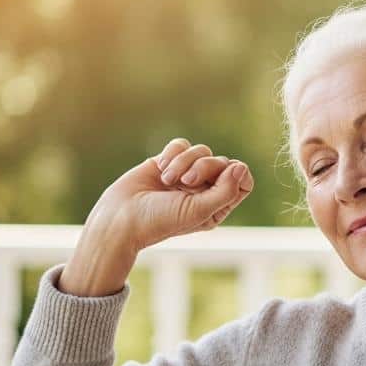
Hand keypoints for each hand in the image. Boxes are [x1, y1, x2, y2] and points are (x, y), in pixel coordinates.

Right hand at [88, 138, 253, 252]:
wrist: (121, 216)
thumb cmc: (161, 221)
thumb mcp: (199, 211)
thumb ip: (224, 192)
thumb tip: (241, 167)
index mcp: (218, 205)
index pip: (243, 181)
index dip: (237, 173)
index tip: (225, 173)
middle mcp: (206, 189)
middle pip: (223, 162)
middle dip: (205, 167)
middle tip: (186, 182)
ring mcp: (187, 174)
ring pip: (202, 150)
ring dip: (184, 162)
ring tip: (168, 180)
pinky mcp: (169, 161)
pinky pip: (182, 144)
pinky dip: (172, 153)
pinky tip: (160, 169)